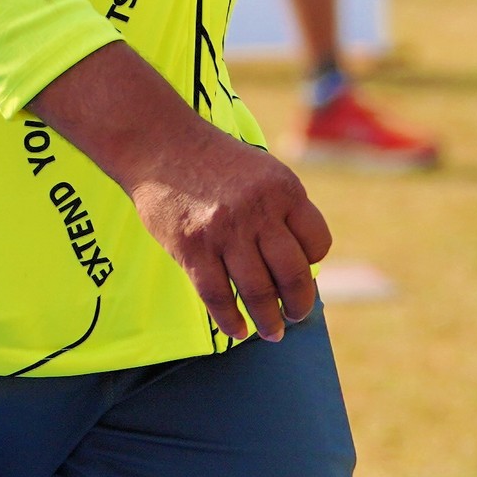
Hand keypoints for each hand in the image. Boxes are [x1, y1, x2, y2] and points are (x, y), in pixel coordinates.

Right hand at [30, 40, 330, 341]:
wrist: (159, 144)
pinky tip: (237, 330)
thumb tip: (298, 268)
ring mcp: (224, 231)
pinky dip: (230, 320)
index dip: (312, 263)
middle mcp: (259, 211)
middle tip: (296, 316)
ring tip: (272, 332)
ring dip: (269, 321)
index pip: (317, 243)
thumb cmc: (214, 163)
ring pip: (258, 292)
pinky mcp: (191, 247)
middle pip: (293, 274)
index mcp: (284, 189)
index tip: (301, 272)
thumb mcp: (262, 173)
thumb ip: (282, 212)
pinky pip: (217, 297)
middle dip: (299, 304)